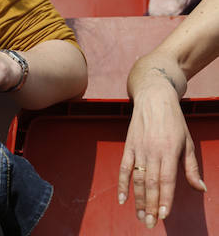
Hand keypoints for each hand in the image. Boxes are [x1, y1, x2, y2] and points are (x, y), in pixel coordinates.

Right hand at [118, 79, 205, 227]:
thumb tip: (200, 189)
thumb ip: (192, 168)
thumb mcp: (188, 142)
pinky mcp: (129, 146)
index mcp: (170, 151)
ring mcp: (138, 149)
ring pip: (137, 179)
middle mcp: (152, 151)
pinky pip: (123, 168)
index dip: (165, 198)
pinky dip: (122, 184)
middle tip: (151, 223)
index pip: (167, 180)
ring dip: (138, 199)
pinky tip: (123, 199)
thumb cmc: (174, 121)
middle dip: (151, 205)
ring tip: (141, 217)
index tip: (164, 214)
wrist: (153, 99)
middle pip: (151, 183)